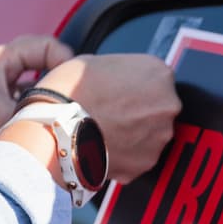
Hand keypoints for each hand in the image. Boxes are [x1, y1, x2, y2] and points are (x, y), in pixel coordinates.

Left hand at [0, 35, 74, 163]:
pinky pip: (26, 114)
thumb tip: (77, 118)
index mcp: (0, 59)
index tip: (75, 84)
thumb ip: (46, 111)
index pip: (46, 46)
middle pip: (45, 71)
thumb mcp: (9, 115)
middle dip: (61, 88)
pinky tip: (41, 140)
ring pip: (37, 95)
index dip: (65, 61)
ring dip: (48, 109)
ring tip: (57, 126)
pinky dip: (36, 124)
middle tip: (74, 108)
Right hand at [34, 54, 180, 183]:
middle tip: (113, 111)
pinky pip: (139, 156)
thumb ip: (124, 71)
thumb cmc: (71, 92)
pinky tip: (105, 144)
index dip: (138, 85)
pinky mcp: (147, 162)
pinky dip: (126, 153)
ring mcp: (160, 137)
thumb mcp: (99, 62)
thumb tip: (126, 80)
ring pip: (152, 134)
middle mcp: (167, 106)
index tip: (125, 90)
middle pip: (159, 108)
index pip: (158, 79)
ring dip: (135, 133)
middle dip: (140, 111)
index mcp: (158, 74)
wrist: (55, 127)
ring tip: (106, 128)